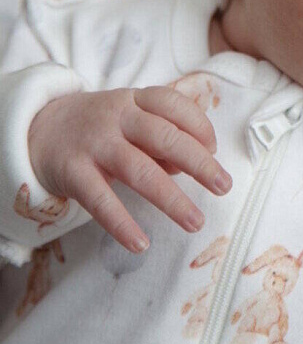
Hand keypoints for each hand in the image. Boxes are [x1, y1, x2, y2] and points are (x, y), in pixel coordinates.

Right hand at [27, 86, 232, 252]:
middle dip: (199, 163)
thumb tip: (191, 167)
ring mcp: (94, 144)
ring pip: (139, 171)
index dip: (200, 126)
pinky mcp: (73, 172)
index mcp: (135, 99)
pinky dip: (122, 224)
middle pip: (164, 137)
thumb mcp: (131, 120)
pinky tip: (141, 244)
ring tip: (195, 222)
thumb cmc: (101, 128)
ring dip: (171, 199)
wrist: (37, 129)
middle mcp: (117, 117)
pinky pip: (101, 201)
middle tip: (223, 186)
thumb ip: (160, 140)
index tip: (214, 149)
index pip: (174, 105)